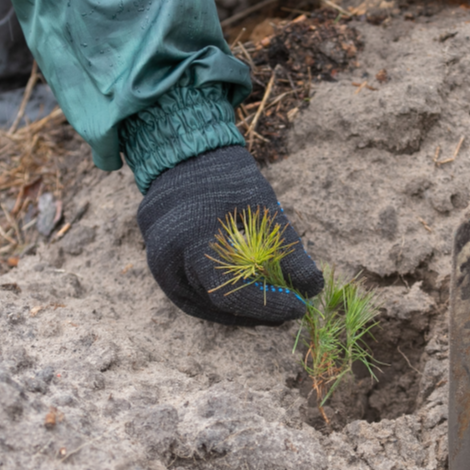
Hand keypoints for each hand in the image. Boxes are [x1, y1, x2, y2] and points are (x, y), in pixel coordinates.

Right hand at [137, 146, 323, 325]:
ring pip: (201, 306)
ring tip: (272, 310)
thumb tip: (312, 286)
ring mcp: (158, 264)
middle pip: (217, 304)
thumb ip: (287, 248)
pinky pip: (188, 297)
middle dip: (259, 312)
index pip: (233, 293)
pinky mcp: (158, 266)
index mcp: (193, 239)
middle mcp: (168, 258)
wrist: (184, 156)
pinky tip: (245, 302)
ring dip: (238, 313)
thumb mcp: (262, 207)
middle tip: (291, 309)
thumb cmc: (226, 176)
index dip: (269, 306)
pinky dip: (217, 304)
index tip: (300, 307)